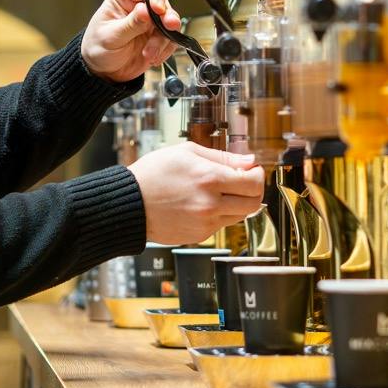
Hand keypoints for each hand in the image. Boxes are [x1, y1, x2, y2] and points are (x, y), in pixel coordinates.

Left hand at [82, 0, 182, 81]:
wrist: (103, 71)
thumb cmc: (98, 47)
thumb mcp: (111, 36)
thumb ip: (130, 24)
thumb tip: (145, 10)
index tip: (158, 8)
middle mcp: (140, 6)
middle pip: (162, 3)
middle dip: (167, 17)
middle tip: (169, 26)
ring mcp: (151, 22)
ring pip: (170, 23)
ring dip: (163, 39)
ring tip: (149, 53)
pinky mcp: (158, 37)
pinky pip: (171, 40)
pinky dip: (165, 50)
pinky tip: (153, 58)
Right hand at [129, 142, 266, 245]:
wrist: (129, 204)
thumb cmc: (153, 174)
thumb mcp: (186, 152)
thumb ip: (222, 156)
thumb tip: (247, 160)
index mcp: (209, 179)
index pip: (253, 182)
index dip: (257, 174)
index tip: (252, 170)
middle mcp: (210, 204)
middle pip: (254, 203)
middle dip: (255, 190)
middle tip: (245, 182)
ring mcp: (206, 222)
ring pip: (240, 215)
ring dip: (238, 203)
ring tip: (221, 191)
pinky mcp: (199, 235)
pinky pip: (222, 224)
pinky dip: (220, 213)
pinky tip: (205, 203)